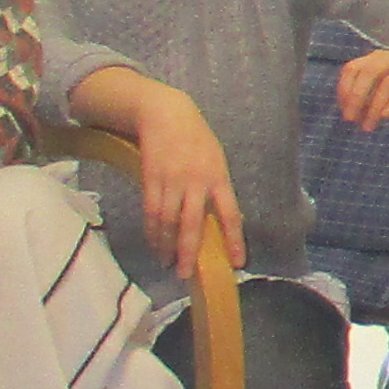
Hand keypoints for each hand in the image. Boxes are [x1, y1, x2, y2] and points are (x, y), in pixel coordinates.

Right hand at [127, 84, 241, 267]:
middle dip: (188, 252)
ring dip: (165, 246)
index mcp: (219, 178)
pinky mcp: (151, 179)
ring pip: (167, 222)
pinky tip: (155, 243)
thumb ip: (218, 189)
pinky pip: (151, 212)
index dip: (234, 240)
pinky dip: (152, 231)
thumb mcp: (217, 160)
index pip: (230, 214)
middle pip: (192, 224)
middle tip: (185, 275)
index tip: (237, 263)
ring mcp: (171, 181)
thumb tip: (221, 221)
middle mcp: (196, 182)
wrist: (166, 114)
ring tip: (167, 263)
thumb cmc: (197, 139)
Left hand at [334, 28, 388, 127]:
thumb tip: (352, 114)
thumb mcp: (385, 97)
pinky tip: (386, 116)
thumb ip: (368, 101)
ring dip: (374, 106)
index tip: (344, 111)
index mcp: (379, 58)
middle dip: (356, 97)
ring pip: (388, 83)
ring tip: (369, 126)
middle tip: (350, 119)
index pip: (353, 68)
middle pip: (369, 72)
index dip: (345, 90)